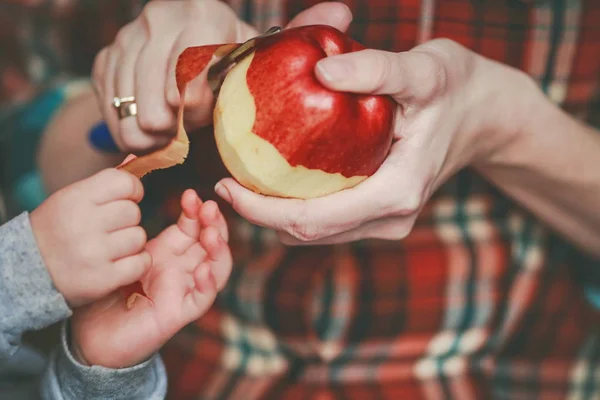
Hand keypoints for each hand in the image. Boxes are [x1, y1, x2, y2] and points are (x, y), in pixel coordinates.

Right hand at [30, 167, 148, 306]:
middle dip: (128, 220)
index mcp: (75, 199)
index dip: (132, 190)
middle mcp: (83, 224)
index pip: (124, 182)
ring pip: (139, 238)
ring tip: (112, 248)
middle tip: (111, 229)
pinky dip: (137, 264)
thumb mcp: (72, 199)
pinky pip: (141, 263)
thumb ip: (104, 184)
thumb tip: (135, 159)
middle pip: (134, 212)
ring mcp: (93, 253)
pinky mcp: (102, 279)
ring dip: (132, 244)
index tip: (127, 199)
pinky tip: (121, 264)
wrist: (30, 273)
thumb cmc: (58, 231)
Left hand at [69, 189, 231, 368]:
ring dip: (219, 250)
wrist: (91, 333)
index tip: (191, 195)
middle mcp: (181, 268)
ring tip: (211, 235)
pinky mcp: (179, 312)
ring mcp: (183, 290)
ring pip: (216, 268)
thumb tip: (126, 166)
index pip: (193, 227)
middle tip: (209, 208)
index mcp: (167, 252)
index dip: (197, 211)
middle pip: (211, 243)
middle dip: (214, 224)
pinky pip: (202, 298)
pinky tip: (203, 270)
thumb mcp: (115, 250)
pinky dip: (208, 284)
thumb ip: (123, 216)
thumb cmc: (103, 291)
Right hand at [92, 0, 352, 153]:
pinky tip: (143, 134)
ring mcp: (125, 36)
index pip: (188, 65)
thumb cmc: (233, 66)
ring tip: (161, 137)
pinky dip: (122, 125)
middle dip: (161, 118)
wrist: (186, 68)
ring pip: (125, 95)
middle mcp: (157, 16)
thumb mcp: (262, 52)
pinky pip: (107, 101)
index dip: (191, 101)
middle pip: (152, 82)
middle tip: (172, 135)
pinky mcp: (104, 59)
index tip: (194, 119)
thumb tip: (344, 12)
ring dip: (141, 126)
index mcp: (198, 11)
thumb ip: (298, 35)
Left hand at [214, 35, 532, 244]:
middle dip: (259, 214)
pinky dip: (296, 207)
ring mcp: (387, 221)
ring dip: (274, 213)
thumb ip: (377, 69)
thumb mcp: (424, 69)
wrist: (486, 114)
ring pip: (316, 232)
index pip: (312, 219)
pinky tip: (276, 178)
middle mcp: (391, 218)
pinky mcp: (382, 215)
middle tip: (224, 178)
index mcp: (396, 193)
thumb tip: (321, 68)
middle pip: (307, 233)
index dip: (261, 210)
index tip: (225, 183)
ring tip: (242, 177)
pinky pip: (329, 222)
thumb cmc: (457, 88)